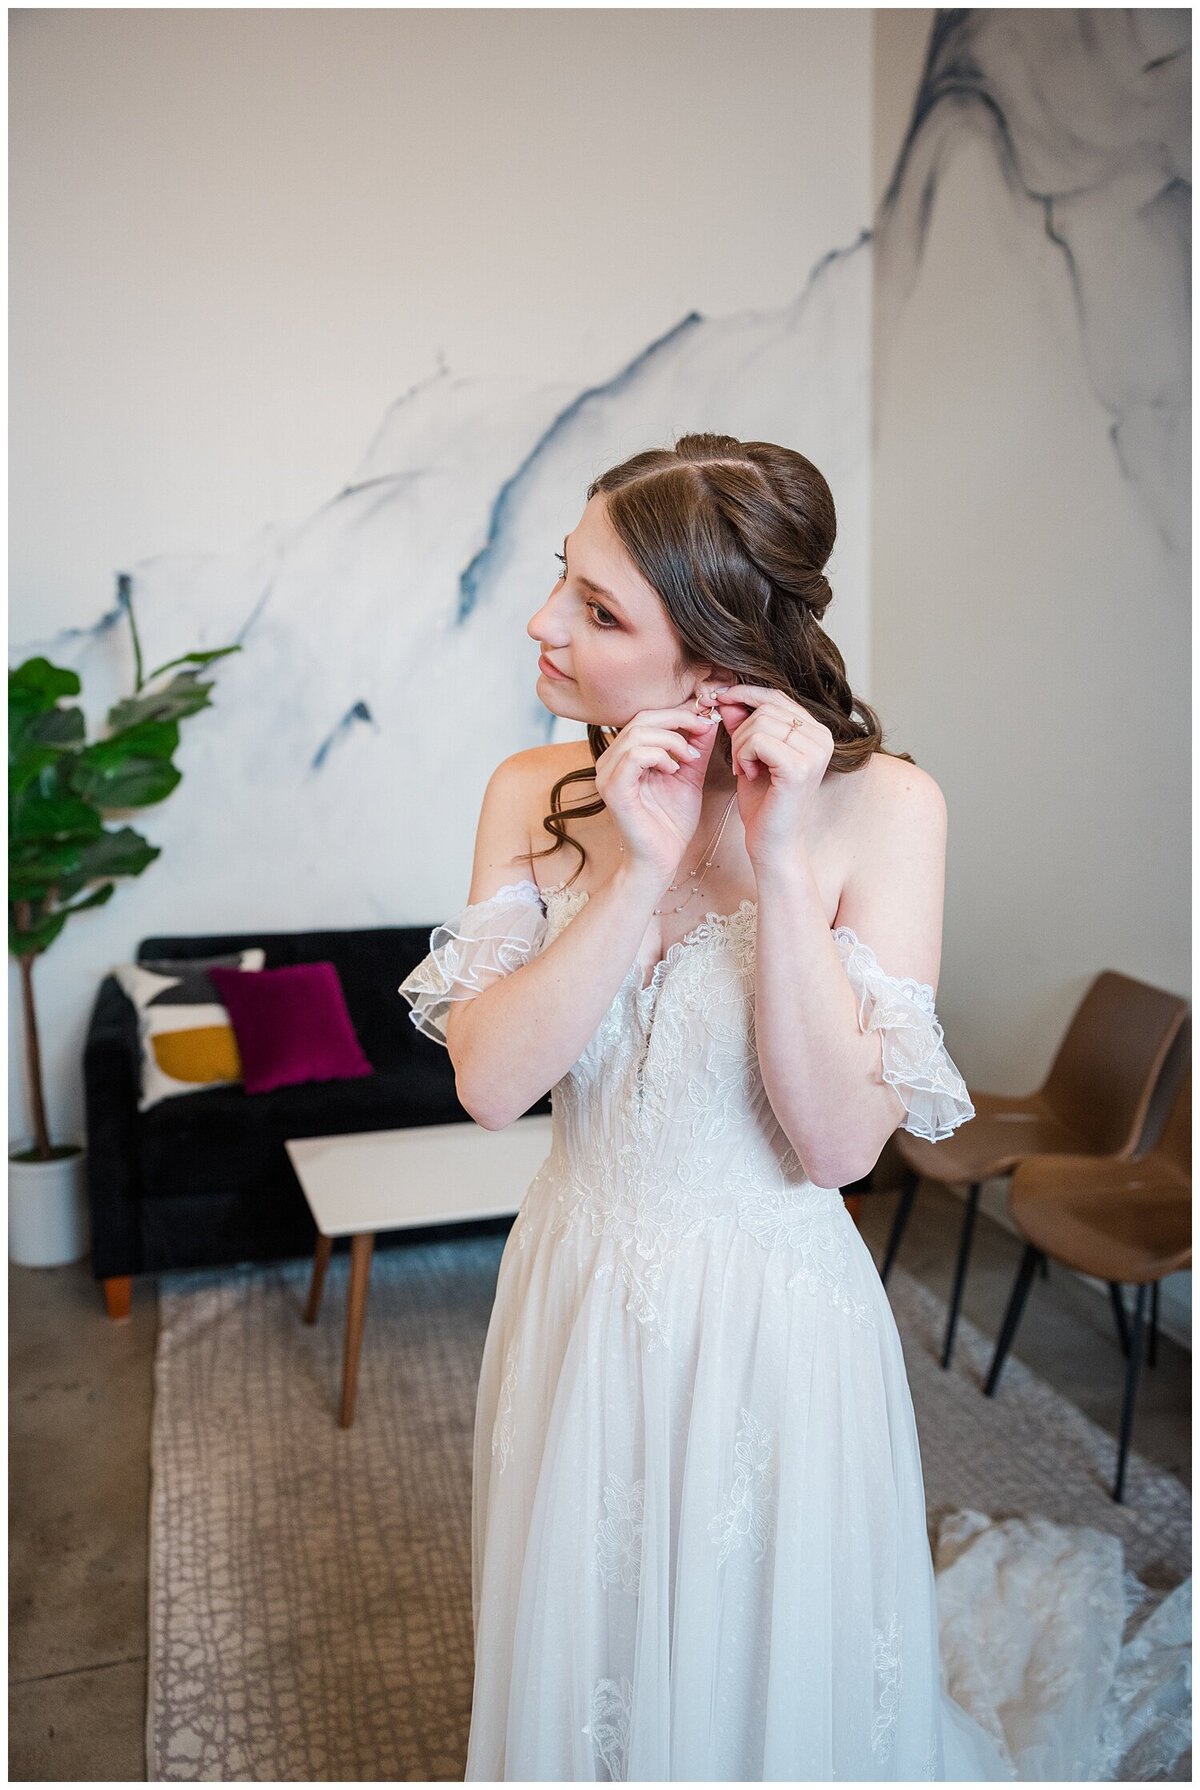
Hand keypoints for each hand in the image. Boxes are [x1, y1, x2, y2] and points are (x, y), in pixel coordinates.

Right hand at [595, 703, 722, 885]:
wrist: (661, 860)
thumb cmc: (671, 822)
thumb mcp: (689, 775)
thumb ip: (695, 747)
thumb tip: (707, 717)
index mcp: (625, 754)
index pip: (648, 717)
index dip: (678, 712)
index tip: (707, 719)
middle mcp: (610, 760)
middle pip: (641, 719)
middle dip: (678, 719)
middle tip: (704, 728)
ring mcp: (607, 774)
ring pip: (638, 733)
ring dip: (671, 739)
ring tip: (689, 757)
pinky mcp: (613, 790)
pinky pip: (634, 756)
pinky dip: (659, 756)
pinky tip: (674, 769)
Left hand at [713, 684, 832, 869]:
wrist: (773, 845)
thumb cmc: (764, 804)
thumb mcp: (750, 755)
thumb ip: (743, 725)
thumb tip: (727, 696)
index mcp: (817, 732)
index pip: (777, 695)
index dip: (745, 694)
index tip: (719, 701)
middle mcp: (822, 738)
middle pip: (767, 706)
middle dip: (740, 729)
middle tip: (738, 759)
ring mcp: (814, 752)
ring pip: (760, 722)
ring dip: (740, 746)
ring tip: (744, 769)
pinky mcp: (799, 767)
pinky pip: (758, 740)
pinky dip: (743, 756)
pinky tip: (747, 775)